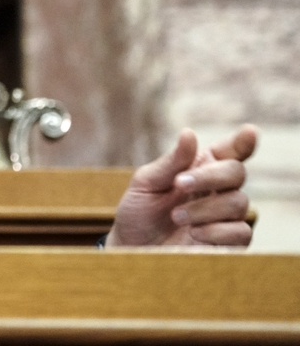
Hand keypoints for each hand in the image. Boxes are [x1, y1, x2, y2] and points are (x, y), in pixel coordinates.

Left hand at [106, 124, 256, 247]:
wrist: (132, 249)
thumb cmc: (138, 212)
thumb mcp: (146, 184)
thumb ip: (170, 162)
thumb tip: (189, 133)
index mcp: (200, 168)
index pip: (229, 151)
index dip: (243, 142)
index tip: (249, 132)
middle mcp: (218, 190)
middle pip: (236, 172)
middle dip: (209, 176)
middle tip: (179, 184)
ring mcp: (225, 216)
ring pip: (239, 202)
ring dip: (204, 208)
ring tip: (176, 216)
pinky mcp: (229, 243)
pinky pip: (241, 232)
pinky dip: (216, 231)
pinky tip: (193, 233)